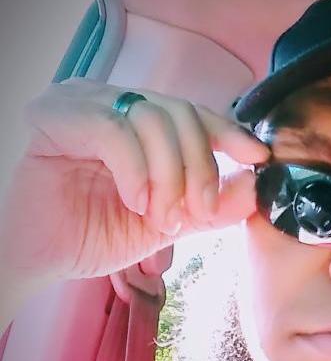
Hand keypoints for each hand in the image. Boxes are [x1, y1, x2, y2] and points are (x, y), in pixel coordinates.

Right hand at [0, 78, 270, 284]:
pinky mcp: (55, 115)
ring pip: (154, 120)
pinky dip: (135, 172)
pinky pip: (116, 132)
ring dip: (169, 178)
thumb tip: (255, 187)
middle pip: (181, 114)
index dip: (230, 133)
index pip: (194, 113)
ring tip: (159, 218)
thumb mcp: (167, 223)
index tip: (258, 157)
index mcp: (138, 121)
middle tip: (193, 214)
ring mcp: (82, 102)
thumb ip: (209, 207)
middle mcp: (112, 102)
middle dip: (199, 169)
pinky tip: (133, 202)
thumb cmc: (95, 235)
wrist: (42, 258)